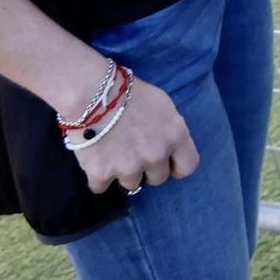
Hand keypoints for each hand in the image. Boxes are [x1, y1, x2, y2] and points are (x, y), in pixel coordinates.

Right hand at [73, 76, 199, 195]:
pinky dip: (97, 176)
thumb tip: (166, 146)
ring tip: (112, 152)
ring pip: (131, 184)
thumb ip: (168, 129)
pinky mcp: (102, 174)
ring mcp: (130, 167)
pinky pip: (100, 187)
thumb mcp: (162, 105)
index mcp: (175, 135)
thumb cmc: (129, 92)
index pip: (188, 166)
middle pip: (158, 179)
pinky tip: (94, 158)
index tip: (167, 164)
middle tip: (133, 152)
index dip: (176, 166)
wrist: (92, 93)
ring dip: (122, 172)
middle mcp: (156, 155)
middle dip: (147, 169)